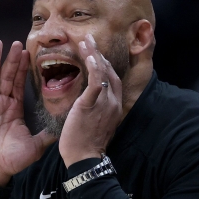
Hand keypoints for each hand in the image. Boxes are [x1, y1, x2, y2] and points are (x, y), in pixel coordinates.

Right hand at [0, 40, 56, 185]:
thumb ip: (48, 134)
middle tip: (16, 42)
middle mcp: (1, 104)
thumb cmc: (13, 160)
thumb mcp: (36, 145)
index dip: (22, 68)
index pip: (18, 83)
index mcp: (14, 108)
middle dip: (10, 59)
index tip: (26, 52)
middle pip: (5, 76)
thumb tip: (66, 127)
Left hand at [59, 34, 122, 166]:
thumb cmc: (86, 144)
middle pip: (109, 71)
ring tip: (85, 40)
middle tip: (89, 39)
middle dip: (99, 53)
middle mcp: (113, 102)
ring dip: (94, 54)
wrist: (85, 159)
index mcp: (114, 106)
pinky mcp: (91, 105)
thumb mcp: (96, 123)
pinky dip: (93, 67)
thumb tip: (87, 100)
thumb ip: (95, 109)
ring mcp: (104, 103)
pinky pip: (95, 82)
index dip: (104, 64)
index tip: (95, 53)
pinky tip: (89, 55)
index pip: (111, 79)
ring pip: (102, 72)